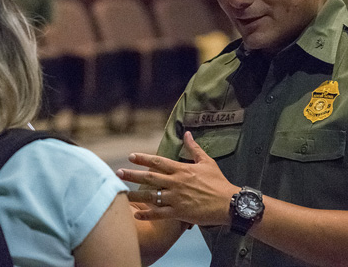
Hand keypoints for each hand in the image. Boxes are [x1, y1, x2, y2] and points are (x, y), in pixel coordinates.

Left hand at [116, 131, 239, 225]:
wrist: (229, 203)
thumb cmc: (218, 182)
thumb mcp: (207, 161)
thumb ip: (194, 148)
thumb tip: (186, 133)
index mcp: (181, 169)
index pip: (158, 161)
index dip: (143, 158)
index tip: (130, 156)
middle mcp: (176, 183)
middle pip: (149, 178)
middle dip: (132, 175)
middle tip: (118, 173)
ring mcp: (176, 198)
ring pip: (151, 196)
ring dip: (134, 195)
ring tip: (121, 193)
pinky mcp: (179, 213)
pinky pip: (159, 214)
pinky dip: (146, 214)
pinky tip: (136, 214)